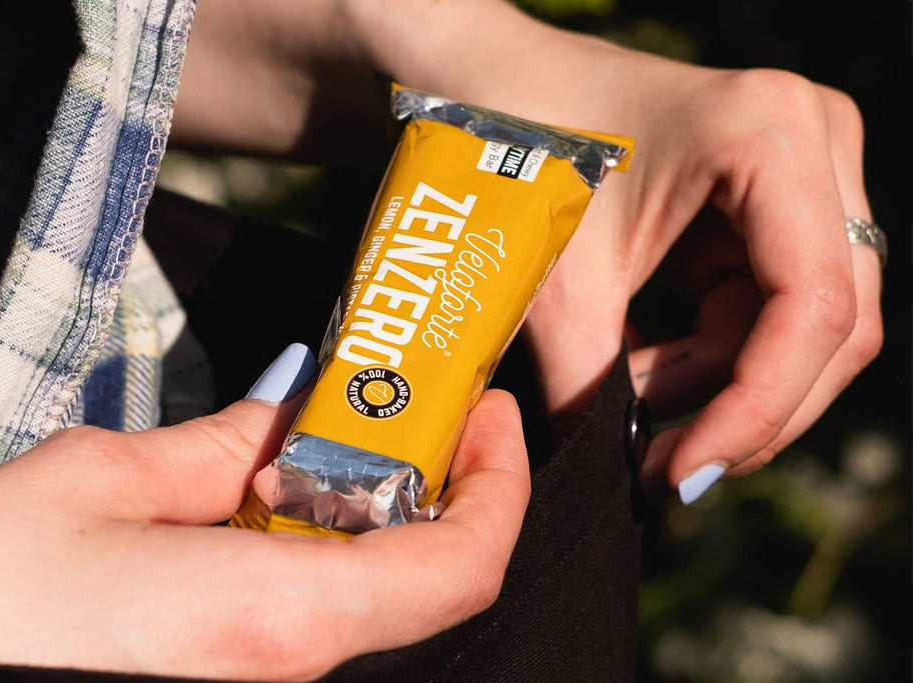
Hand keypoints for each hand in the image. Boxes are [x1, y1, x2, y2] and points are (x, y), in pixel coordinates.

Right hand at [0, 345, 529, 680]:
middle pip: (415, 578)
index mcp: (276, 616)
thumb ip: (221, 447)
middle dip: (425, 484)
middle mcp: (284, 675)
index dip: (499, 485)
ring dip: (360, 517)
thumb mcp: (102, 482)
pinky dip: (309, 557)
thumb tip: (290, 410)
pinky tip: (259, 507)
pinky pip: (300, 623)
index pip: (459, 568)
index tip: (487, 413)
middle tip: (398, 405)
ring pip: (358, 600)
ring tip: (317, 441)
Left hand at [169, 0, 882, 502]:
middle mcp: (810, 144)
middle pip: (831, 324)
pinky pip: (765, 310)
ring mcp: (798, 172)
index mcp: (768, 136)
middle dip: (746, 407)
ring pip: (801, 327)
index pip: (814, 307)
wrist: (484, 84)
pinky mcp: (768, 204)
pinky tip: (642, 364)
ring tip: (630, 396)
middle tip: (665, 465)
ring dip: (718, 384)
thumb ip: (590, 384)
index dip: (757, 410)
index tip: (683, 474)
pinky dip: (706, 356)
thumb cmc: (513, 148)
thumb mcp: (555, 274)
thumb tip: (608, 478)